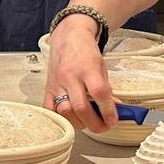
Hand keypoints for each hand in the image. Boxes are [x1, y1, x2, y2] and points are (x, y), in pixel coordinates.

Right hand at [44, 14, 115, 132]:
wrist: (68, 37)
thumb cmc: (86, 51)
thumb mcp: (102, 66)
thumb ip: (107, 89)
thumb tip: (115, 110)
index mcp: (87, 68)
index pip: (99, 93)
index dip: (108, 110)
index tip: (113, 120)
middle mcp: (70, 76)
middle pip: (81, 107)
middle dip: (95, 124)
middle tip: (103, 126)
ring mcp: (57, 83)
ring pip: (65, 111)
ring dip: (79, 123)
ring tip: (88, 122)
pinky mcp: (48, 88)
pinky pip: (50, 109)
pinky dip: (61, 118)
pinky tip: (71, 118)